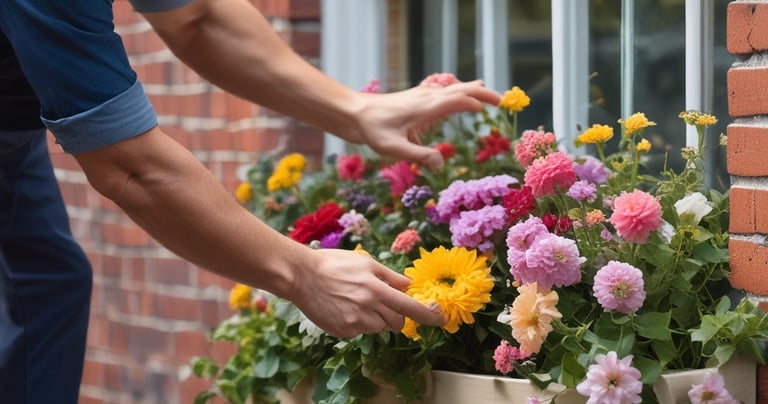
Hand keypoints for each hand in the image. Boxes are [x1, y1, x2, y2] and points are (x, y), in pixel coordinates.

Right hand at [289, 248, 444, 337]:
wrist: (301, 276)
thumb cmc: (334, 264)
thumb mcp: (366, 262)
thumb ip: (390, 277)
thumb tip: (410, 286)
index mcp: (376, 289)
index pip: (411, 307)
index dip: (429, 316)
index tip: (442, 320)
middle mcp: (368, 308)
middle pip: (397, 322)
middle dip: (396, 314)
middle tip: (381, 300)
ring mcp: (354, 322)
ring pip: (379, 328)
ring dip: (376, 318)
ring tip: (356, 300)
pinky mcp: (343, 331)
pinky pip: (361, 331)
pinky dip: (359, 322)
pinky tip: (344, 307)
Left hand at [349, 80, 501, 170]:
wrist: (356, 112)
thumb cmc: (373, 130)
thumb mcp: (394, 148)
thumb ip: (418, 156)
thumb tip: (440, 164)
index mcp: (427, 106)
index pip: (460, 98)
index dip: (478, 102)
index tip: (494, 108)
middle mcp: (429, 96)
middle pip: (463, 88)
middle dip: (484, 93)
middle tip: (504, 100)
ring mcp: (424, 95)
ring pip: (455, 87)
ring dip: (472, 90)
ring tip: (489, 96)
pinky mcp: (418, 98)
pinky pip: (444, 91)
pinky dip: (458, 92)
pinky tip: (458, 95)